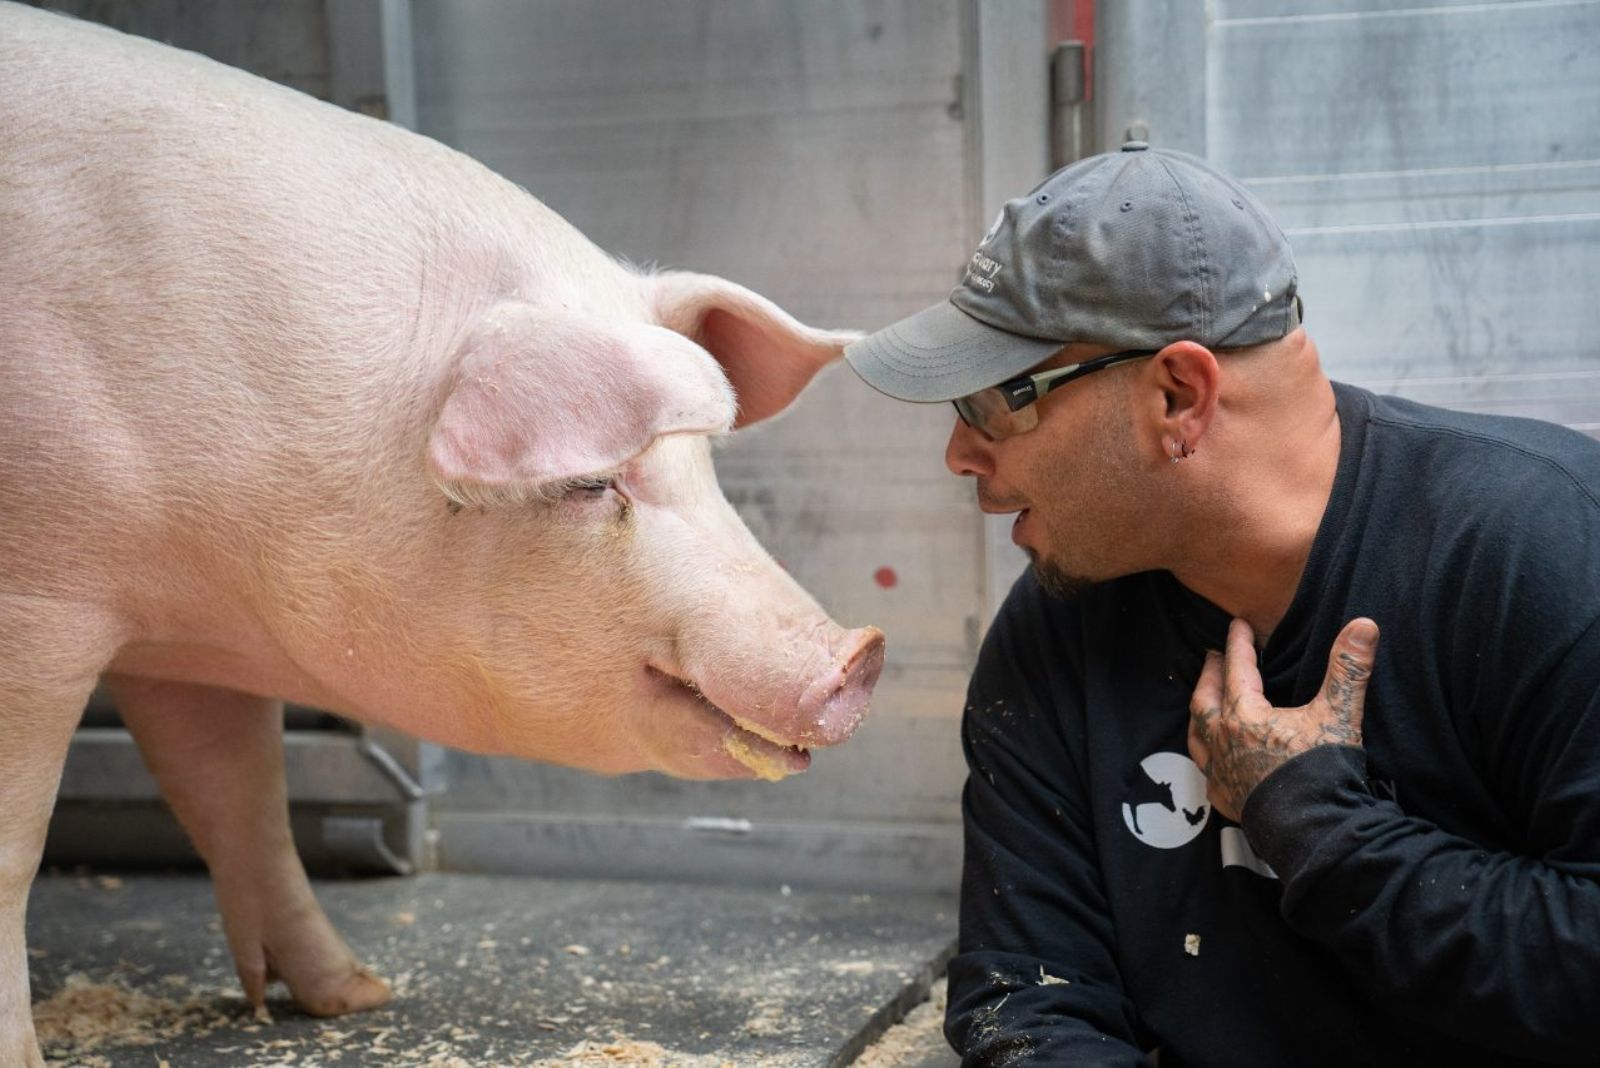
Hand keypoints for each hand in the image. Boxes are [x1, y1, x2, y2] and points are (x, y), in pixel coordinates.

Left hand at [1187, 616, 1377, 821]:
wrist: (1312, 832)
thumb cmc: (1320, 773)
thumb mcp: (1337, 715)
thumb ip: (1348, 669)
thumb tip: (1364, 625)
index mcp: (1245, 716)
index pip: (1236, 668)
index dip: (1238, 644)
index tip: (1237, 625)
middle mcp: (1224, 741)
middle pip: (1206, 698)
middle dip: (1209, 674)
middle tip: (1211, 657)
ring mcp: (1220, 772)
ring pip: (1198, 734)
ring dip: (1200, 713)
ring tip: (1203, 702)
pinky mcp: (1225, 799)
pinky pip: (1206, 771)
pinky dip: (1206, 756)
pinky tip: (1213, 757)